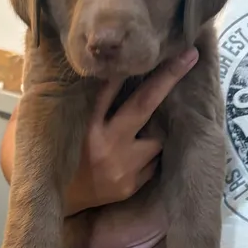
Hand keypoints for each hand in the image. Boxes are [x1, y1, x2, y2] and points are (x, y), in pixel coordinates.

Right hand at [65, 47, 198, 214]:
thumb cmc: (59, 156)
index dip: (128, 65)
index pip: (108, 87)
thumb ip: (77, 104)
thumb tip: (97, 71)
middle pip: (144, 104)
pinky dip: (148, 156)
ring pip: (156, 139)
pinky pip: (151, 164)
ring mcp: (121, 167)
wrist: (56, 202)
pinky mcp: (130, 185)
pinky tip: (138, 155)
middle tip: (191, 55)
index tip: (145, 44)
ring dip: (155, 132)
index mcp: (84, 126)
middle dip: (169, 77)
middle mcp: (105, 145)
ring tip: (146, 132)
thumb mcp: (61, 127)